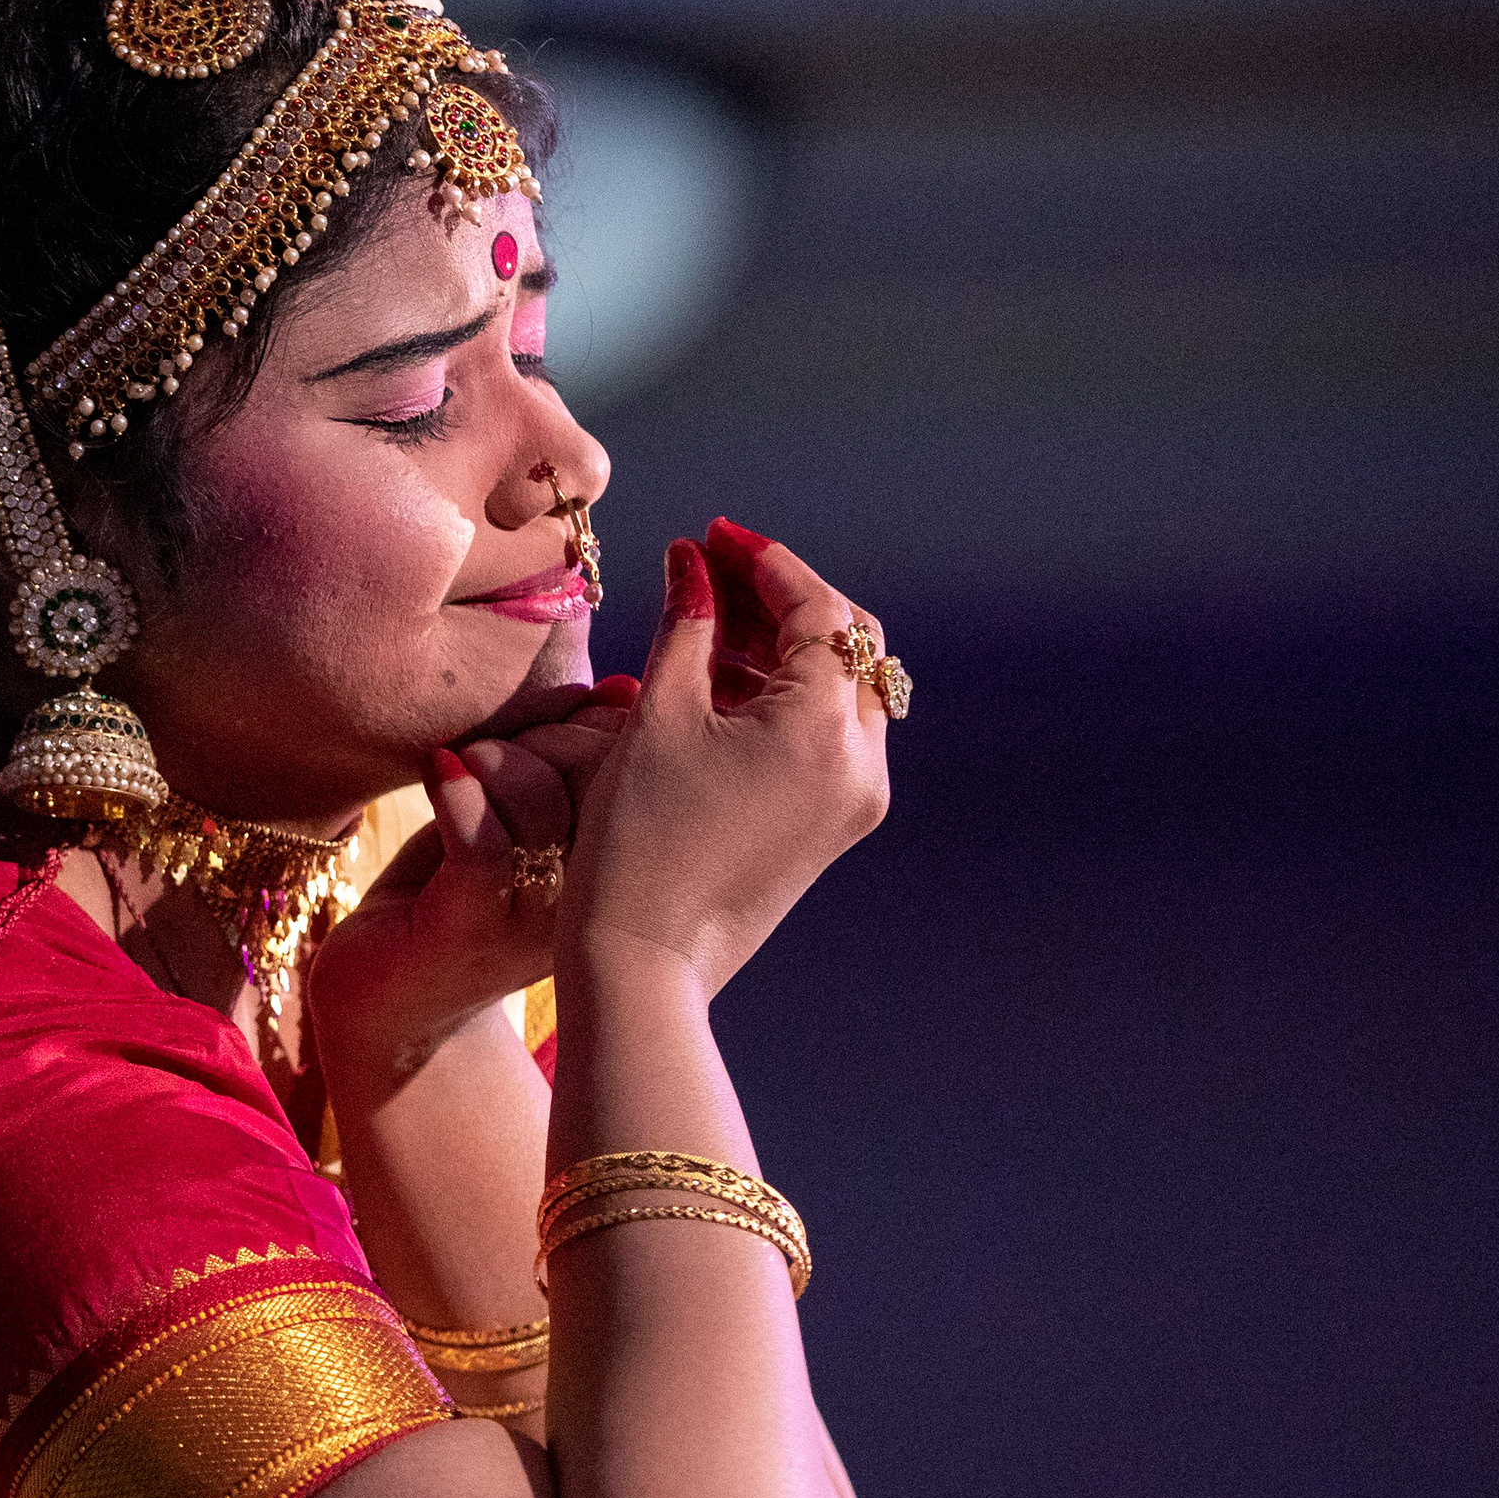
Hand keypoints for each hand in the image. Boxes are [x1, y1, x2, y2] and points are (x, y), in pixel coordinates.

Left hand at [306, 677, 636, 1073]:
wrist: (385, 1003)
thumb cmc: (454, 894)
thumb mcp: (519, 815)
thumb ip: (566, 756)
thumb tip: (626, 689)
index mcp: (617, 868)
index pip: (643, 771)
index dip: (601, 725)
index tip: (552, 722)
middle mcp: (588, 899)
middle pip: (605, 780)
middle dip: (553, 735)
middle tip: (500, 744)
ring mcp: (529, 919)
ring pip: (543, 804)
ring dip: (499, 760)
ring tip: (464, 759)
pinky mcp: (466, 929)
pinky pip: (482, 842)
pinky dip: (458, 792)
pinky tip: (437, 771)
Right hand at [564, 518, 890, 996]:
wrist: (644, 961)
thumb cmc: (638, 843)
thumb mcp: (656, 718)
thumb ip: (684, 626)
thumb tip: (692, 562)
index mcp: (824, 730)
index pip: (818, 611)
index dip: (765, 563)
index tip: (713, 537)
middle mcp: (860, 763)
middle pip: (844, 645)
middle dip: (781, 600)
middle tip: (712, 571)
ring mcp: (854, 798)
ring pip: (838, 689)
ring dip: (781, 647)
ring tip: (706, 623)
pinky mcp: (833, 824)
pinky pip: (824, 735)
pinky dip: (783, 697)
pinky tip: (722, 681)